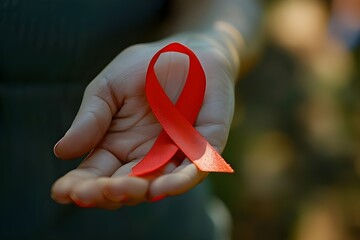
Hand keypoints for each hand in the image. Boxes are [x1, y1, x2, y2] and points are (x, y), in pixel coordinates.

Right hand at [51, 35, 235, 208]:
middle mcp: (145, 157)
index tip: (60, 192)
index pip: (95, 174)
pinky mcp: (205, 146)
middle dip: (107, 193)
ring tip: (121, 189)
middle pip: (124, 186)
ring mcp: (175, 154)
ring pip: (157, 184)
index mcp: (117, 145)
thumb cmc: (145, 68)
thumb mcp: (109, 88)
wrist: (187, 50)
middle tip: (89, 192)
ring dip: (139, 191)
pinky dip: (181, 180)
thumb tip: (61, 151)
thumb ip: (91, 118)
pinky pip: (195, 169)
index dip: (78, 186)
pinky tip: (161, 186)